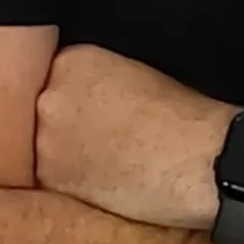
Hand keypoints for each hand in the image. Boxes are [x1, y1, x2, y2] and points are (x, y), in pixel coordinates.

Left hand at [35, 44, 236, 229]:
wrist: (198, 158)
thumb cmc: (183, 119)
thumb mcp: (138, 74)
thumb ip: (100, 80)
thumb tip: (90, 101)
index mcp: (75, 59)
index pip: (56, 77)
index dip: (79, 100)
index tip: (98, 114)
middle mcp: (51, 94)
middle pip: (46, 111)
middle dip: (67, 126)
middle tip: (104, 140)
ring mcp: (46, 137)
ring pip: (45, 148)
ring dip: (66, 157)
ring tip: (109, 163)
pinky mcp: (51, 178)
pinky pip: (52, 181)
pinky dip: (73, 184)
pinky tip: (107, 182)